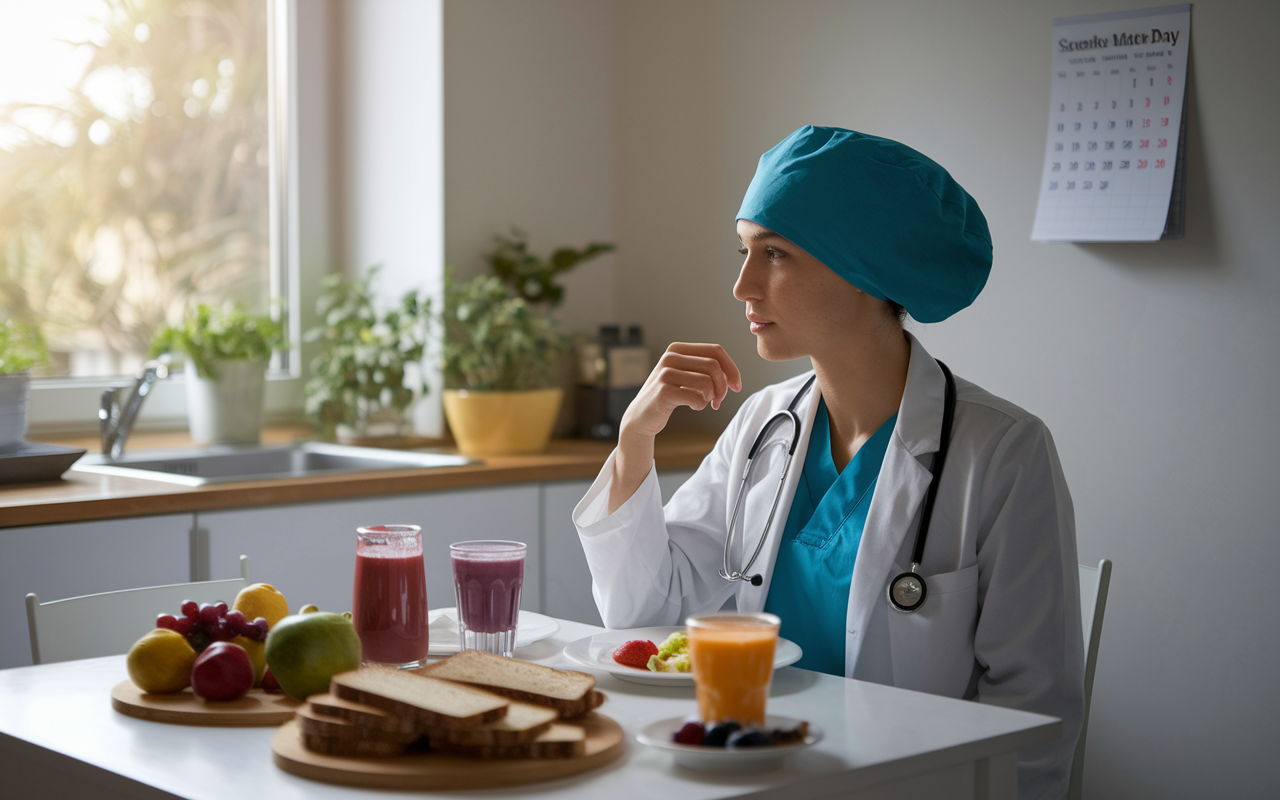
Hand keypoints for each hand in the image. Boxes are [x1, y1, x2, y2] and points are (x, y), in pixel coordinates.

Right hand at [620, 343, 742, 438]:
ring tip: (703, 403)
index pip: (715, 350)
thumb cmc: (669, 396)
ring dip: (711, 397)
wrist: (642, 417)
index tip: (737, 386)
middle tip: (719, 401)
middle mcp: (670, 357)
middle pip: (714, 366)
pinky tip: (694, 406)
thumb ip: (706, 370)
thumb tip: (733, 377)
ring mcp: (665, 373)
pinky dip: (700, 405)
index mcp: (677, 349)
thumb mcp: (686, 376)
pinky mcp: (664, 391)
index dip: (731, 368)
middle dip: (723, 386)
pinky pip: (696, 397)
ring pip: (707, 382)